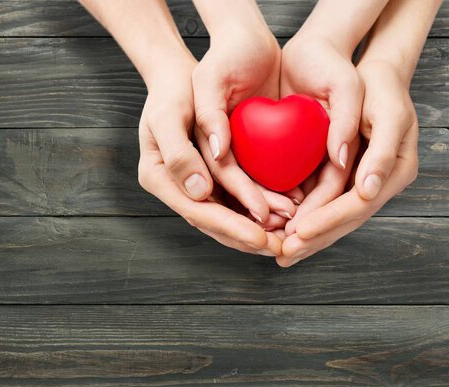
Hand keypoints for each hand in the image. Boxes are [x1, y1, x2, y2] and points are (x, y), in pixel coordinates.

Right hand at [137, 56, 281, 255]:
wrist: (181, 76)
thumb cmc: (172, 90)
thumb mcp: (168, 115)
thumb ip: (178, 154)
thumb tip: (200, 192)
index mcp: (160, 178)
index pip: (198, 212)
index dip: (231, 227)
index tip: (260, 238)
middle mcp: (179, 187)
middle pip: (216, 222)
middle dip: (249, 237)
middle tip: (281, 248)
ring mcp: (197, 184)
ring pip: (230, 215)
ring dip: (259, 227)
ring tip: (289, 234)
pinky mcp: (214, 176)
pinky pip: (238, 198)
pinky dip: (261, 208)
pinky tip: (285, 212)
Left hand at [276, 60, 418, 266]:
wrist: (373, 74)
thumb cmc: (382, 88)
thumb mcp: (388, 112)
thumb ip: (380, 151)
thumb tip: (367, 190)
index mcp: (394, 172)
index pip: (359, 206)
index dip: (329, 221)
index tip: (300, 232)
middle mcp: (378, 183)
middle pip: (345, 220)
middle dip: (315, 238)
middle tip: (284, 254)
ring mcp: (361, 182)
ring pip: (333, 216)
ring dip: (308, 237)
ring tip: (281, 253)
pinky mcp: (344, 175)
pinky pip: (324, 202)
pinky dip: (305, 216)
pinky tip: (284, 229)